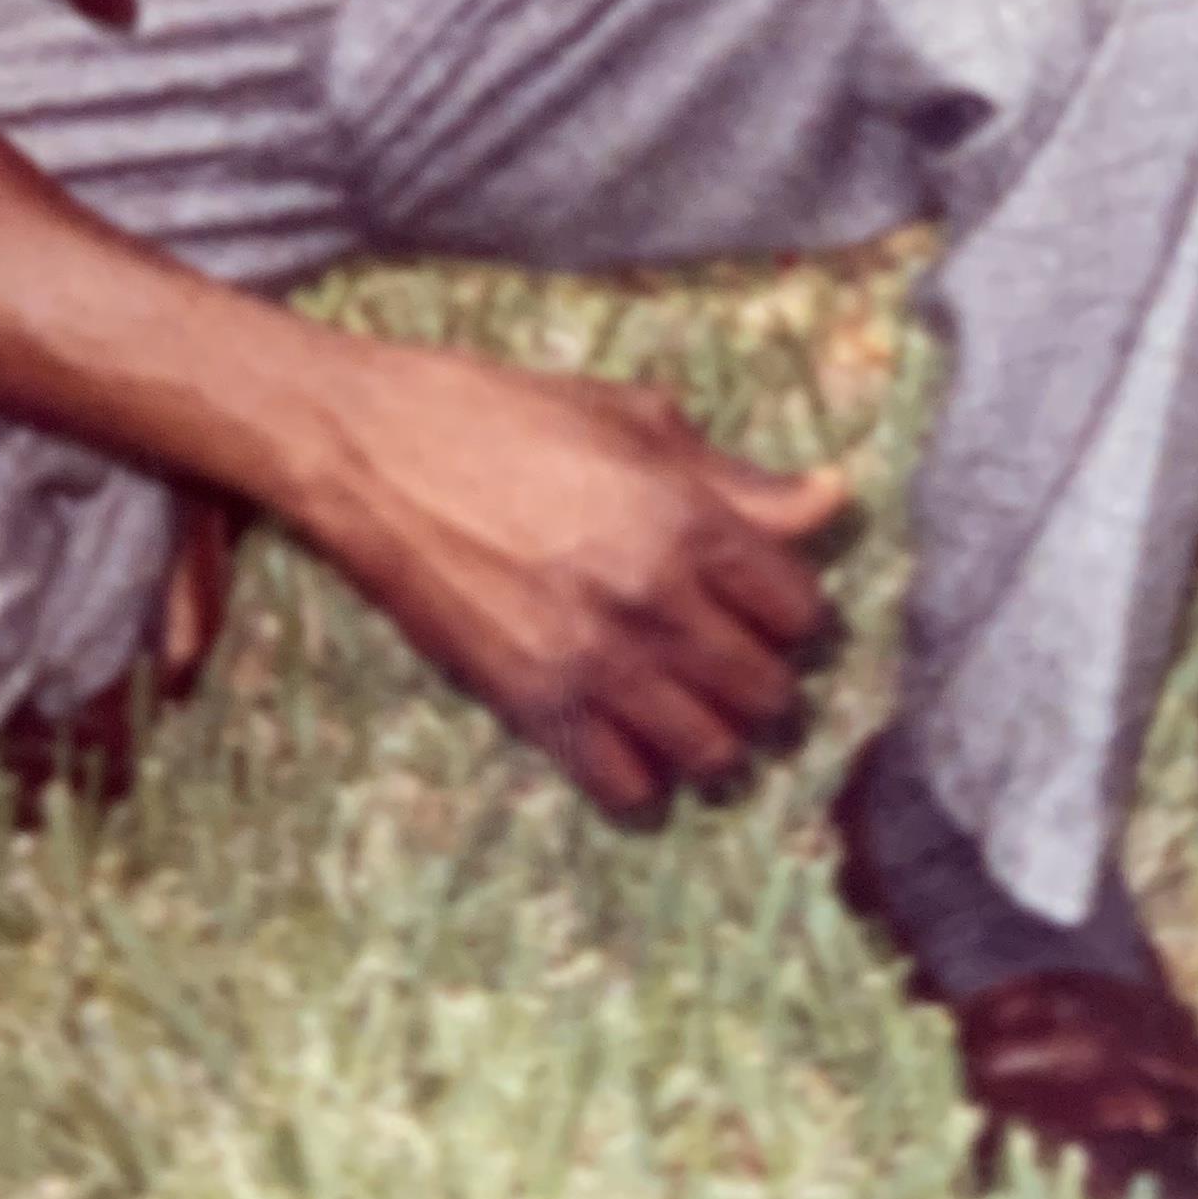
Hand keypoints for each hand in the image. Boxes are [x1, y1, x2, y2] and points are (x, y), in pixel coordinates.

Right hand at [302, 343, 846, 824]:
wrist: (368, 451)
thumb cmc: (498, 413)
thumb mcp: (628, 417)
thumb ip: (733, 475)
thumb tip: (829, 498)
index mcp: (684, 519)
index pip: (799, 609)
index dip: (791, 606)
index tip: (765, 600)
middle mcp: (653, 602)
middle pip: (766, 691)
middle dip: (762, 676)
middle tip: (731, 654)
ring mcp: (592, 662)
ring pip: (710, 751)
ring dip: (713, 733)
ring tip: (689, 701)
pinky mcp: (531, 704)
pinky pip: (626, 784)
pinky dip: (641, 773)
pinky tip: (629, 733)